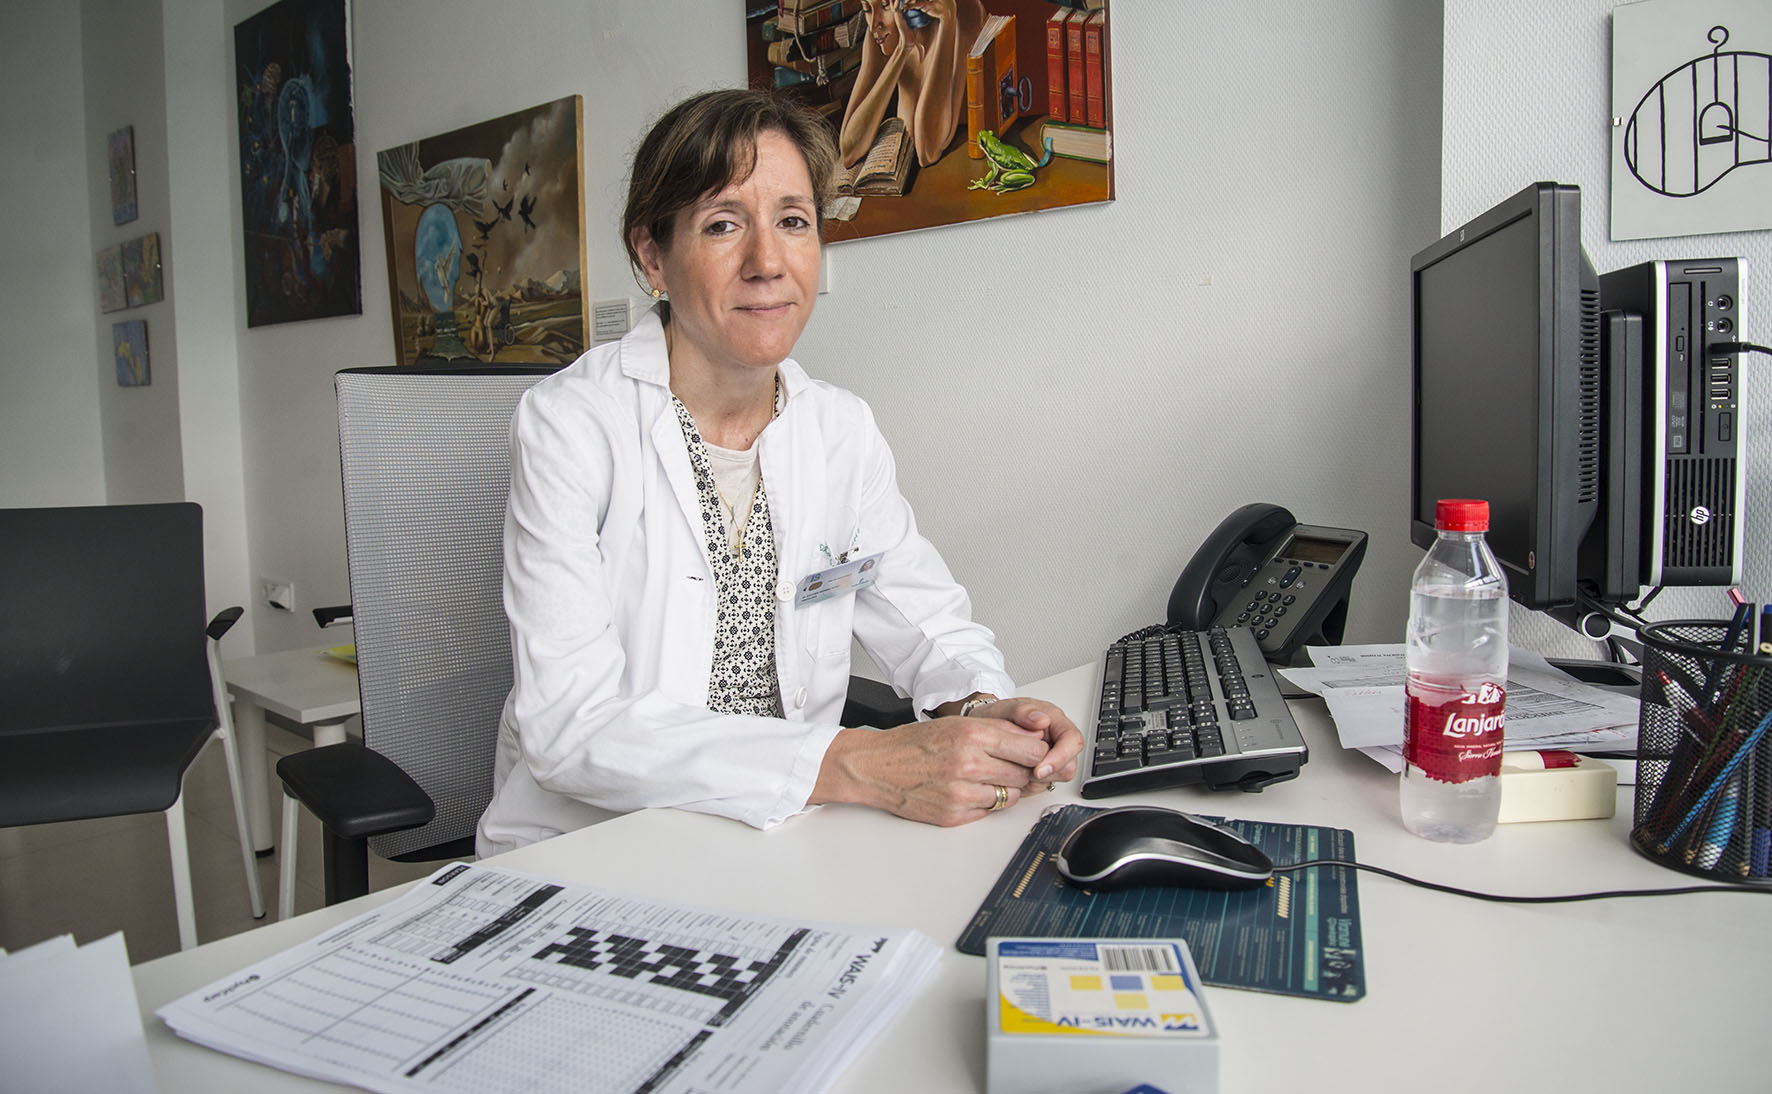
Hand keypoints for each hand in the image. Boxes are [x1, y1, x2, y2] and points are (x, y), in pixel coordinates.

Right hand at [812, 712, 1054, 825]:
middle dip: (1023, 771)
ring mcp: (961, 793)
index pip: (1031, 749)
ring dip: (1005, 788)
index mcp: (971, 735)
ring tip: (986, 777)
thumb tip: (1034, 738)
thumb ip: (998, 731)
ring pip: (1010, 796)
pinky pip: (989, 812)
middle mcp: (968, 764)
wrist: (876, 766)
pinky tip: (970, 790)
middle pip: (1024, 775)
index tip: (1035, 752)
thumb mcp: (956, 724)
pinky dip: (986, 803)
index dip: (1038, 752)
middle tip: (1012, 765)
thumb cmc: (913, 743)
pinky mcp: (954, 815)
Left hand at [963, 697, 1084, 792]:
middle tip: (1026, 774)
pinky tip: (1014, 776)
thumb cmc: (997, 716)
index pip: (1073, 740)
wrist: (983, 728)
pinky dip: (1029, 784)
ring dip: (1038, 780)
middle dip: (1048, 773)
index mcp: (1054, 720)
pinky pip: (1042, 785)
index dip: (1061, 757)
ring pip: (1057, 778)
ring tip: (1015, 770)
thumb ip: (1022, 712)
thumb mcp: (1004, 709)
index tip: (1040, 769)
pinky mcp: (1041, 771)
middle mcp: (1056, 739)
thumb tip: (1042, 720)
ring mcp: (1050, 756)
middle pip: (1069, 765)